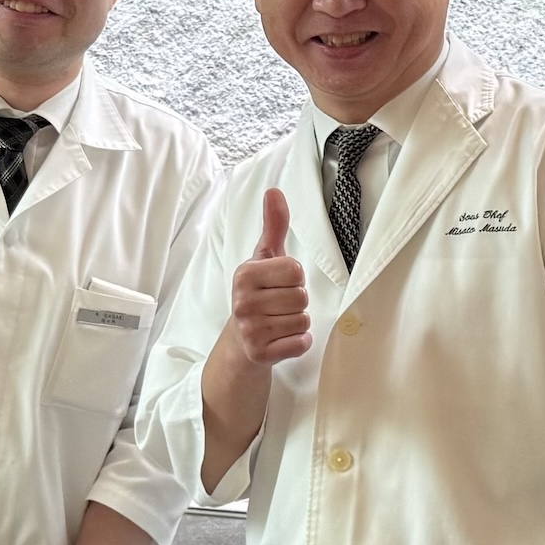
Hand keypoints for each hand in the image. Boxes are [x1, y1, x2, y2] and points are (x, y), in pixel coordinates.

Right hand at [213, 189, 312, 378]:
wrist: (241, 341)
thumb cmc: (258, 294)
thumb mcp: (264, 258)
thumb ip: (274, 225)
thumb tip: (274, 191)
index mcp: (245, 274)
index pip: (295, 270)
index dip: (294, 278)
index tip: (278, 285)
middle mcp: (243, 302)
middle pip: (301, 296)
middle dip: (297, 302)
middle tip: (278, 306)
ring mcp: (250, 330)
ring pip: (303, 320)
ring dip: (298, 322)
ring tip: (279, 322)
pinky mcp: (260, 354)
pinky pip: (302, 343)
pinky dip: (299, 342)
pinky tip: (282, 340)